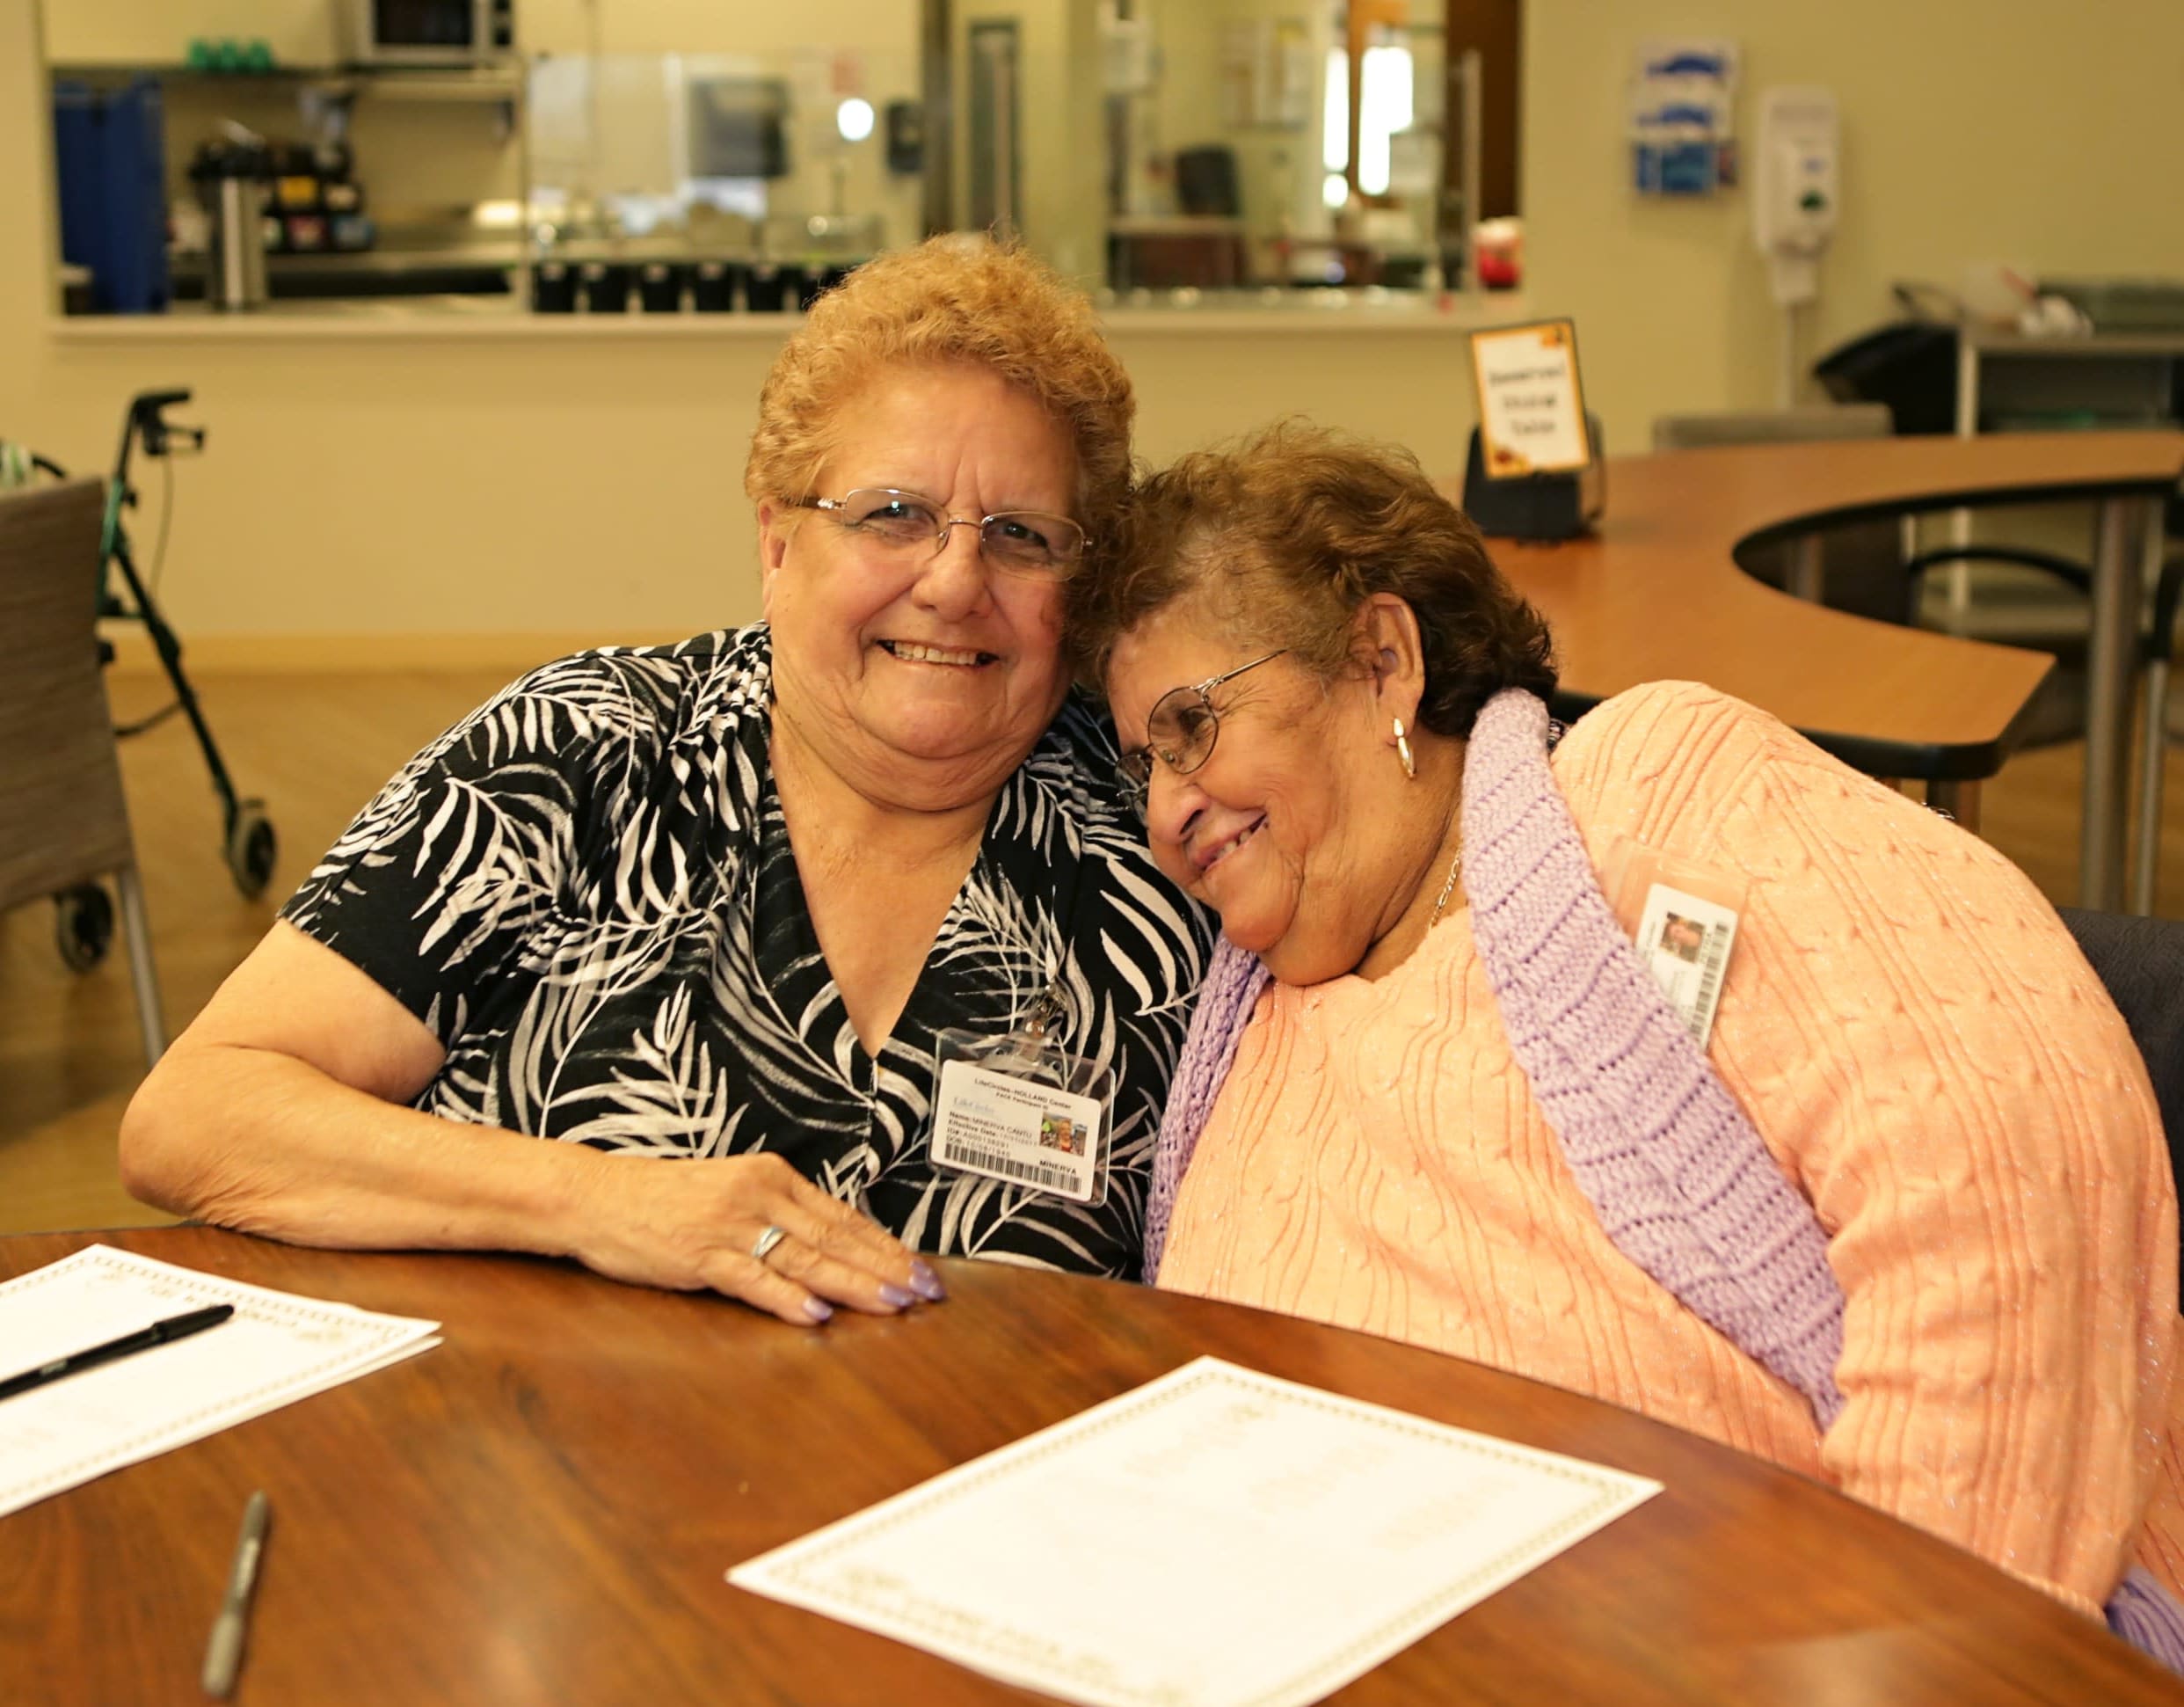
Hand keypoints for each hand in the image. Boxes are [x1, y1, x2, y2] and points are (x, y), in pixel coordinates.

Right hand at [566, 1152, 945, 1325]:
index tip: (921, 1269)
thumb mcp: (733, 1193)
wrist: (599, 1197)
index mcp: (772, 1177)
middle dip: (886, 1268)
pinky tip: (816, 1313)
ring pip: (805, 1258)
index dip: (886, 1246)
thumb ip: (781, 1215)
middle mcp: (758, 1196)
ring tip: (891, 1304)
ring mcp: (729, 1225)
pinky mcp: (700, 1254)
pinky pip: (752, 1279)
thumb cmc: (666, 1200)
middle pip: (835, 1238)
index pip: (843, 1217)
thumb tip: (835, 1247)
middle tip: (926, 1291)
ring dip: (853, 1284)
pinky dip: (786, 1297)